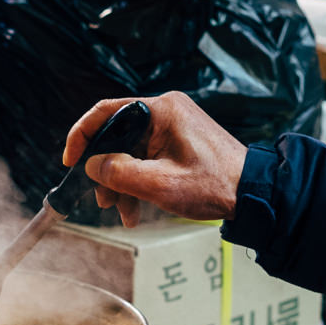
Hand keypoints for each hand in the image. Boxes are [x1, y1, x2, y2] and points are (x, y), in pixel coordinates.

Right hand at [62, 92, 247, 226]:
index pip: (106, 112)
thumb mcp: (161, 184)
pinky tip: (136, 208)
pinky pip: (145, 158)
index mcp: (161, 111)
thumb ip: (120, 172)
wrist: (254, 194)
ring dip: (121, 183)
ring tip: (123, 213)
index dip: (81, 136)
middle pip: (116, 137)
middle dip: (105, 172)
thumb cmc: (216, 185)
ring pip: (129, 151)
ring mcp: (172, 127)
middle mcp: (165, 112)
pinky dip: (138, 182)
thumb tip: (91, 165)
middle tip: (102, 200)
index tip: (71, 161)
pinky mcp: (177, 142)